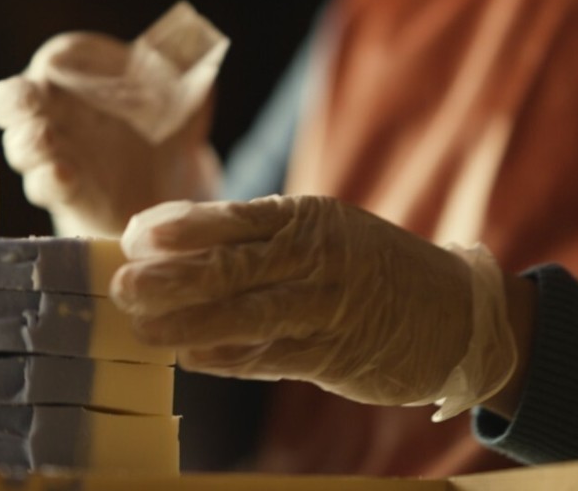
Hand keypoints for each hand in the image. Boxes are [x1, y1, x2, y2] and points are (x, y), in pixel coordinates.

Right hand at [0, 32, 220, 237]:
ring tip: (45, 140)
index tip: (81, 66)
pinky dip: (49, 180)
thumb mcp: (187, 96)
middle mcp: (55, 108)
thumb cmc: (165, 121)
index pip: (60, 57)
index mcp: (80, 72)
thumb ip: (189, 72)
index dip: (65, 60)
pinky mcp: (63, 190)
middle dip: (15, 99)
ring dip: (28, 143)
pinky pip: (42, 184)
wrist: (170, 180)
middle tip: (27, 101)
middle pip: (14, 98)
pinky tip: (64, 175)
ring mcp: (54, 151)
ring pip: (20, 145)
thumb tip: (196, 48)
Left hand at [109, 195, 516, 420]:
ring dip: (185, 325)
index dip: (179, 227)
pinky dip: (224, 359)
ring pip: (243, 317)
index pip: (233, 218)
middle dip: (169, 277)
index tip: (133, 235)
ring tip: (140, 328)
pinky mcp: (333, 357)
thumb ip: (263, 238)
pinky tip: (188, 358)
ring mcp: (326, 310)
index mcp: (310, 218)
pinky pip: (268, 357)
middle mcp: (317, 260)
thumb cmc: (372, 264)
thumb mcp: (327, 231)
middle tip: (120, 285)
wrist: (456, 312)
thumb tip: (180, 244)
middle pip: (230, 267)